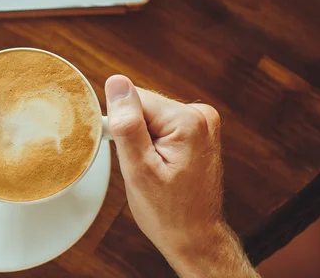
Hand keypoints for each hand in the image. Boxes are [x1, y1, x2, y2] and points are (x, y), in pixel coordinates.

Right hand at [105, 76, 257, 276]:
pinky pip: (160, 123)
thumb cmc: (167, 211)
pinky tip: (160, 164)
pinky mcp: (198, 130)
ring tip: (152, 167)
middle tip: (141, 165)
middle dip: (133, 132)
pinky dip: (152, 142)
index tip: (127, 154)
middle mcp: (201, 114)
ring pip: (149, 115)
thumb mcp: (139, 170)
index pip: (134, 99)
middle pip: (143, 105)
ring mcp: (202, 122)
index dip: (121, 125)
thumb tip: (116, 82)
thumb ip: (128, 123)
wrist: (194, 236)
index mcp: (188, 120)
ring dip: (142, 138)